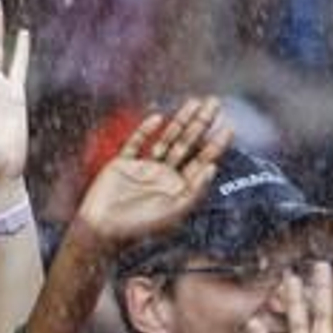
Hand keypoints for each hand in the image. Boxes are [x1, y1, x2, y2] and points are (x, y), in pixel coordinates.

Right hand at [75, 98, 230, 248]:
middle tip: (215, 102)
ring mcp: (143, 168)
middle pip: (187, 144)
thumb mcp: (175, 211)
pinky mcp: (123, 164)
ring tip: (195, 101)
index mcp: (178, 188)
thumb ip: (195, 190)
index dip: (216, 144)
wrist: (103, 231)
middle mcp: (163, 175)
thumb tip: (213, 167)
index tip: (229, 127)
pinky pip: (136, 143)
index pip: (201, 161)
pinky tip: (158, 118)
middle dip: (201, 124)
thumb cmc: (140, 227)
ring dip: (180, 121)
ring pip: (166, 139)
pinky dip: (145, 131)